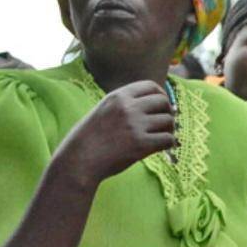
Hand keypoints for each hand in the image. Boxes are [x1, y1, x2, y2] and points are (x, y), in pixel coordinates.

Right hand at [56, 80, 174, 187]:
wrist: (77, 160)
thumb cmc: (90, 138)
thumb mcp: (104, 110)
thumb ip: (125, 104)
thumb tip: (160, 103)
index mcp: (118, 96)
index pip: (152, 86)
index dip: (161, 96)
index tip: (160, 108)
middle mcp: (127, 107)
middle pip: (164, 102)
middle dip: (167, 113)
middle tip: (163, 125)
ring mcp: (135, 125)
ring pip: (169, 120)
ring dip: (168, 130)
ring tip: (159, 138)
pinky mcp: (141, 144)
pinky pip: (168, 139)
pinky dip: (168, 144)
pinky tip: (160, 148)